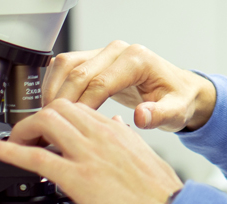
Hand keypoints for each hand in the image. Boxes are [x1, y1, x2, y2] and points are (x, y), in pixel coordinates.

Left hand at [0, 99, 183, 203]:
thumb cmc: (161, 192)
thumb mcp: (144, 156)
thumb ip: (125, 138)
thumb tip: (114, 126)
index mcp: (116, 130)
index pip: (78, 108)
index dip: (57, 115)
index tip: (49, 127)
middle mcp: (101, 135)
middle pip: (58, 107)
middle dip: (38, 117)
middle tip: (29, 134)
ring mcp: (88, 154)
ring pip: (45, 121)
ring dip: (24, 129)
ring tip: (16, 141)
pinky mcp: (77, 177)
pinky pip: (35, 156)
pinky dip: (8, 150)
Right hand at [43, 40, 215, 131]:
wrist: (180, 90)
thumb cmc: (178, 100)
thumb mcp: (176, 111)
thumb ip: (160, 115)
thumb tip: (141, 116)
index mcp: (136, 60)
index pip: (99, 82)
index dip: (82, 106)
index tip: (70, 127)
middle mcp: (118, 52)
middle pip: (77, 71)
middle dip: (61, 100)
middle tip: (49, 126)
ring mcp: (105, 53)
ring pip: (65, 65)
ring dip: (53, 90)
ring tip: (46, 118)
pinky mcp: (95, 60)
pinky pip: (66, 67)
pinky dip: (54, 84)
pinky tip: (51, 107)